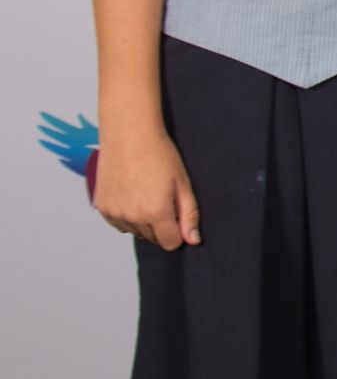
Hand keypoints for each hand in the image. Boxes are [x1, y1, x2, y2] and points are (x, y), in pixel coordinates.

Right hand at [93, 123, 199, 250]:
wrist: (129, 134)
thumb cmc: (160, 155)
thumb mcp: (183, 183)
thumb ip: (189, 215)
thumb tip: (193, 240)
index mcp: (156, 213)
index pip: (169, 243)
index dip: (178, 232)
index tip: (178, 215)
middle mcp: (132, 217)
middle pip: (153, 238)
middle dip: (162, 225)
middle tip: (163, 197)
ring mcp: (114, 213)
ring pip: (135, 231)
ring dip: (143, 221)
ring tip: (146, 192)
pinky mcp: (102, 207)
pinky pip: (119, 224)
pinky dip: (127, 216)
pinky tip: (133, 194)